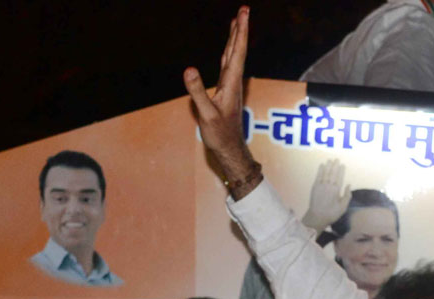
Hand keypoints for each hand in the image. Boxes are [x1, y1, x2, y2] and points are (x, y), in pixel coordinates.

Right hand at [182, 8, 258, 191]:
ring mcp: (230, 86)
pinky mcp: (226, 92)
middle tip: (244, 10)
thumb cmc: (220, 135)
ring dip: (235, 39)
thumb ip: (197, 92)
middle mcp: (233, 81)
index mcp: (230, 83)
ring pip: (233, 56)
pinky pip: (228, 66)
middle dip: (240, 29)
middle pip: (237, 50)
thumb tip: (189, 69)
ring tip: (237, 22)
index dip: (240, 31)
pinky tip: (228, 50)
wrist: (230, 151)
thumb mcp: (206, 114)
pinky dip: (229, 52)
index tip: (244, 12)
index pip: (237, 51)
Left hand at [302, 160, 351, 230]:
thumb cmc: (331, 213)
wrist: (317, 217)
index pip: (339, 178)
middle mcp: (329, 186)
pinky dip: (320, 170)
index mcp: (336, 190)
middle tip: (336, 159)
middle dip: (335, 166)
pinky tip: (322, 165)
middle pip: (332, 173)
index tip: (343, 165)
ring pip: (325, 173)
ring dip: (328, 166)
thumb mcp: (343, 207)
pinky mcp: (315, 187)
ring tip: (330, 160)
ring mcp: (321, 185)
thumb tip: (349, 185)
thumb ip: (347, 195)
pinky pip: (318, 176)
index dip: (341, 171)